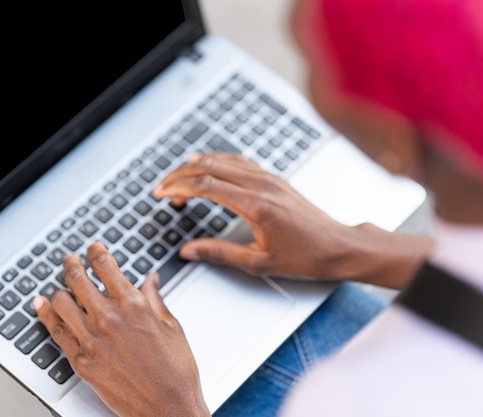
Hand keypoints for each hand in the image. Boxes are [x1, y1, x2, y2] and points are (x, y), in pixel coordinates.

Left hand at [33, 241, 210, 416]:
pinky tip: (43, 306)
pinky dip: (46, 314)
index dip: (95, 251)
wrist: (168, 409)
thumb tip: (150, 281)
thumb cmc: (175, 372)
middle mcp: (109, 318)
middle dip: (72, 264)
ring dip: (60, 289)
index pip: (105, 265)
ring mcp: (91, 340)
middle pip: (77, 278)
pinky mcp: (81, 361)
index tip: (93, 248)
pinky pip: (55, 331)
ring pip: (61, 301)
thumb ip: (155, 299)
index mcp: (134, 305)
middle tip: (71, 260)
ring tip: (62, 286)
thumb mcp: (172, 327)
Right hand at [153, 152, 362, 280]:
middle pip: (209, 167)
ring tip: (177, 178)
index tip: (161, 193)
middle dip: (180, 174)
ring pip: (223, 160)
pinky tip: (208, 167)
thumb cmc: (305, 257)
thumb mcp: (258, 262)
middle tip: (162, 187)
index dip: (177, 187)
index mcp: (255, 205)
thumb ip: (219, 253)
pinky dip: (217, 161)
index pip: (205, 186)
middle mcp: (261, 185)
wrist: (338, 246)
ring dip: (196, 166)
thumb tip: (188, 251)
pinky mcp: (274, 178)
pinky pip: (239, 161)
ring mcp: (269, 178)